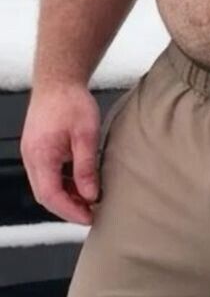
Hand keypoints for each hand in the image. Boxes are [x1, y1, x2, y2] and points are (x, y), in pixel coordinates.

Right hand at [20, 83, 101, 225]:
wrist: (58, 79)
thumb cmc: (72, 101)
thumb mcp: (86, 134)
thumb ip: (86, 167)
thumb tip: (90, 195)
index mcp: (41, 155)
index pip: (51, 196)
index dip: (70, 211)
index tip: (89, 218)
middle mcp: (31, 157)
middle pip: (45, 195)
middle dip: (67, 208)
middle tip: (91, 213)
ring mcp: (31, 153)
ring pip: (45, 185)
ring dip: (65, 196)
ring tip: (88, 201)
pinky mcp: (37, 148)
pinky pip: (46, 174)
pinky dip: (62, 183)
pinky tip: (79, 184)